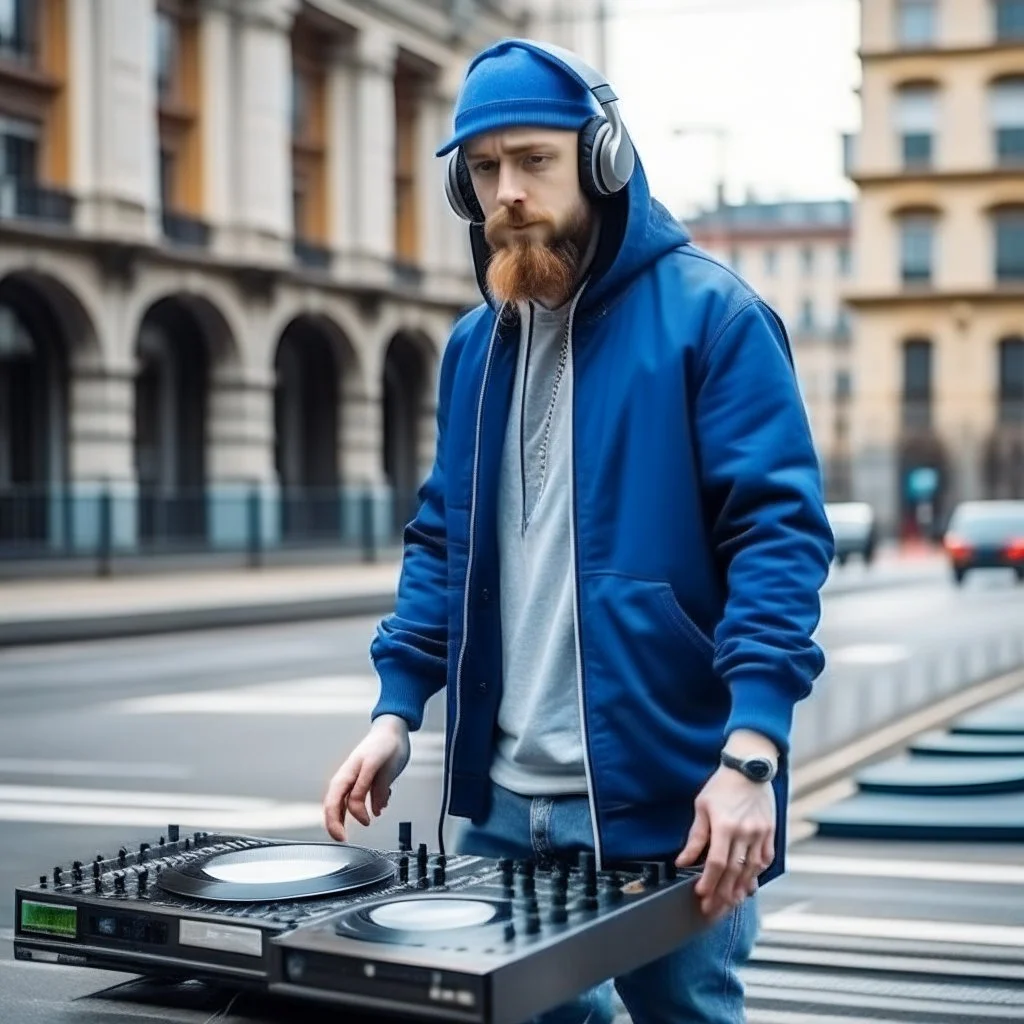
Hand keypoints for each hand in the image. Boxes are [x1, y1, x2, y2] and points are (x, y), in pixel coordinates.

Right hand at [323, 715, 410, 841]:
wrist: (393, 730)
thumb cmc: (385, 744)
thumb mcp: (378, 765)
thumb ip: (371, 789)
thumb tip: (370, 812)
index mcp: (348, 774)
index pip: (335, 803)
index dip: (340, 821)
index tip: (355, 830)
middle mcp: (348, 778)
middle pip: (334, 805)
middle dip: (335, 824)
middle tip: (342, 839)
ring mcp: (355, 779)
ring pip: (344, 803)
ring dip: (347, 817)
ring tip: (352, 829)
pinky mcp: (364, 781)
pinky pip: (358, 798)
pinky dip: (364, 807)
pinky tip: (376, 809)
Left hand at [674, 764, 775, 918]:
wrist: (749, 769)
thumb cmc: (722, 786)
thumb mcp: (702, 807)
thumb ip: (695, 837)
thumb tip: (683, 861)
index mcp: (725, 826)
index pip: (717, 863)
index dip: (709, 882)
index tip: (701, 895)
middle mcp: (745, 832)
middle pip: (734, 872)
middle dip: (722, 894)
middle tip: (712, 910)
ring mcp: (761, 834)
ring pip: (752, 870)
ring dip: (740, 890)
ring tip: (730, 904)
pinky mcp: (770, 832)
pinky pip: (765, 859)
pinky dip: (757, 875)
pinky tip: (748, 885)